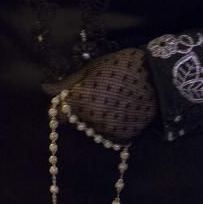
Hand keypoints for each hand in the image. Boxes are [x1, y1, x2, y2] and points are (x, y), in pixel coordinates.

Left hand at [42, 48, 157, 142]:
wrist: (157, 77)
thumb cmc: (121, 66)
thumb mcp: (92, 68)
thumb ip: (67, 83)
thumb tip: (45, 89)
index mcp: (79, 102)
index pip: (58, 115)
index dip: (62, 107)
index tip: (70, 99)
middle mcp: (90, 121)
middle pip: (75, 123)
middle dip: (80, 112)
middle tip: (96, 96)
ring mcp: (107, 132)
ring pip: (92, 130)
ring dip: (96, 120)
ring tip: (111, 102)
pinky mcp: (122, 138)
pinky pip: (109, 135)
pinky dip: (111, 126)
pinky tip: (121, 111)